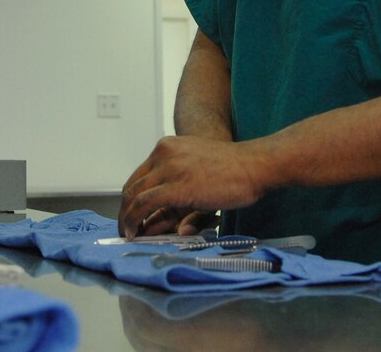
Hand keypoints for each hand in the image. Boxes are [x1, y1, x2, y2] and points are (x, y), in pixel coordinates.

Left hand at [119, 135, 265, 237]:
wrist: (255, 163)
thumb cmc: (234, 170)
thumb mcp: (198, 174)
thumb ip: (179, 194)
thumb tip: (159, 220)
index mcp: (168, 147)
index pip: (140, 176)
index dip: (132, 198)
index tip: (131, 215)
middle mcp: (164, 154)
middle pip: (133, 186)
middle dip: (126, 210)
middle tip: (126, 228)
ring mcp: (169, 168)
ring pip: (135, 196)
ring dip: (127, 218)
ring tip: (128, 234)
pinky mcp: (176, 186)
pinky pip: (144, 205)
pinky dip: (135, 220)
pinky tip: (135, 232)